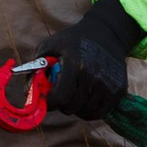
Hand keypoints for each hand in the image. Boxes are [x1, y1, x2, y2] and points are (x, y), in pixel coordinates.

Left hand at [36, 0, 144, 120]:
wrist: (108, 33)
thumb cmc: (74, 40)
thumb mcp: (51, 45)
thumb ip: (36, 68)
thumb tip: (27, 93)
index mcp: (76, 65)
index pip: (59, 98)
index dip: (50, 102)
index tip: (47, 98)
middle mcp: (94, 78)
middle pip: (71, 107)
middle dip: (62, 103)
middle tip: (62, 93)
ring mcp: (108, 86)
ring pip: (85, 113)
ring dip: (76, 107)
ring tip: (75, 93)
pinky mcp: (119, 92)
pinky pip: (99, 113)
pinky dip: (90, 110)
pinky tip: (87, 97)